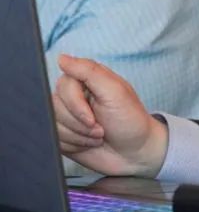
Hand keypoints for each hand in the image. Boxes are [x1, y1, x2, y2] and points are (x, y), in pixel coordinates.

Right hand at [52, 55, 167, 177]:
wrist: (135, 154)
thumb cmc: (130, 121)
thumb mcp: (116, 92)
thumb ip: (89, 71)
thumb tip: (62, 57)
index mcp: (87, 81)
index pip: (63, 85)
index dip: (76, 105)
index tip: (93, 118)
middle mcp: (74, 95)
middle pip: (54, 105)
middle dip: (79, 123)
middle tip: (100, 129)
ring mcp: (67, 115)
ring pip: (52, 123)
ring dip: (77, 135)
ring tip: (98, 137)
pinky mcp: (63, 134)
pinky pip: (53, 138)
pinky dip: (72, 145)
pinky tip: (88, 144)